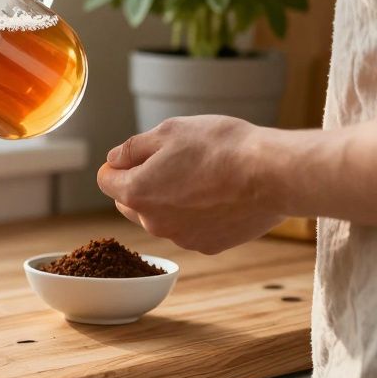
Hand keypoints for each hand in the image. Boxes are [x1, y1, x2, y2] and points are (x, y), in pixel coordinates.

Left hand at [96, 116, 284, 254]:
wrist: (272, 174)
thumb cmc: (220, 147)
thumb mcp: (169, 131)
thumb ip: (133, 148)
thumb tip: (115, 160)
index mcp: (137, 191)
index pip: (106, 180)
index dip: (118, 165)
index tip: (136, 156)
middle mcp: (153, 222)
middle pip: (130, 202)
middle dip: (140, 184)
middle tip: (171, 164)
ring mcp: (181, 237)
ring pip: (161, 217)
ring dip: (169, 201)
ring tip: (200, 178)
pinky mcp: (209, 245)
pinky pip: (190, 229)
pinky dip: (196, 215)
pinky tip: (218, 197)